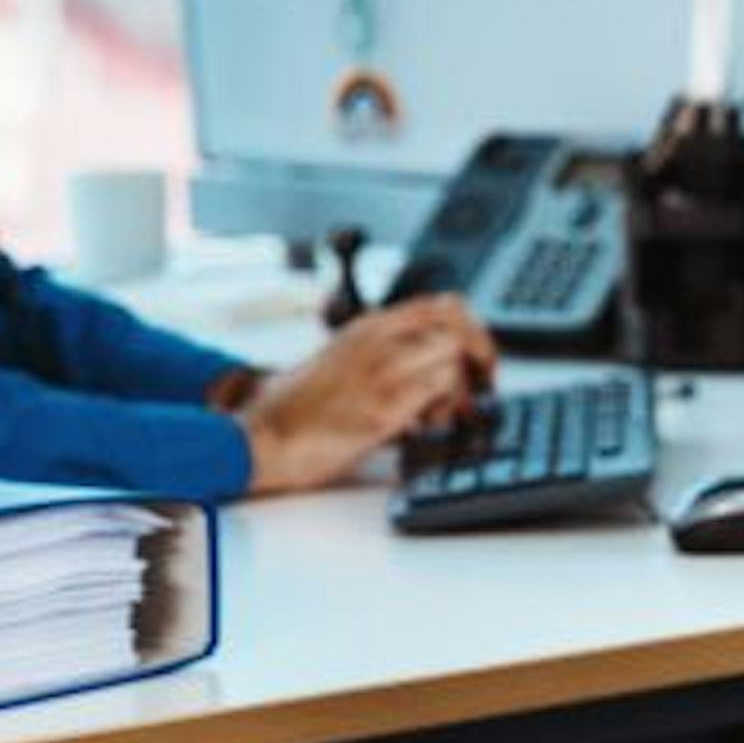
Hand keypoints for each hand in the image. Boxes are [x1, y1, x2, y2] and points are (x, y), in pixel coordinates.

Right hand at [238, 294, 497, 495]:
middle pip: (459, 324)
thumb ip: (387, 358)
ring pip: (453, 357)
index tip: (480, 359)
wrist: (262, 437)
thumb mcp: (342, 363)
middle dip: (481, 356)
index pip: (443, 305)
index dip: (473, 330)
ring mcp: (380, 372)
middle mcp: (377, 341)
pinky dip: (447, 411)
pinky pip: (438, 392)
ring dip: (462, 390)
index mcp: (368, 328)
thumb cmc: (297, 409)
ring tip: (441, 416)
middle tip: (480, 388)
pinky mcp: (381, 408)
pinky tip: (425, 428)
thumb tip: (439, 375)